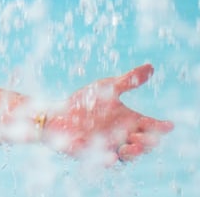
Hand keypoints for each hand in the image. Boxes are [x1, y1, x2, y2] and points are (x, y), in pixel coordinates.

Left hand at [43, 64, 173, 164]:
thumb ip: (128, 81)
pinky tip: (111, 156)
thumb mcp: (108, 88)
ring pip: (126, 156)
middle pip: (142, 144)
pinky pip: (99, 160)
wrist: (58, 114)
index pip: (151, 126)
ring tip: (132, 146)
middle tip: (145, 136)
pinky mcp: (90, 154)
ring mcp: (108, 147)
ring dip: (132, 153)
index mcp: (130, 122)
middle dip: (147, 142)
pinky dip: (106, 160)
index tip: (168, 125)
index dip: (161, 127)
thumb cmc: (86, 102)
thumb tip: (151, 67)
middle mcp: (123, 137)